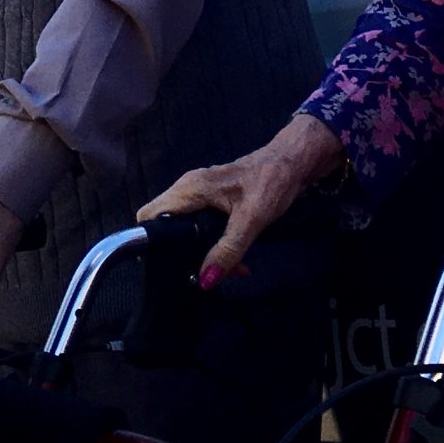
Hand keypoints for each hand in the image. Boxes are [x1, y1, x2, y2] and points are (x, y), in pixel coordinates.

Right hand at [138, 114, 344, 288]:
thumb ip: (228, 250)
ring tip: (228, 271)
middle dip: (183, 255)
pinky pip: (201, 227)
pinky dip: (214, 246)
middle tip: (206, 275)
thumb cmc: (272, 181)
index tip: (168, 267)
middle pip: (167, 228)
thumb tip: (205, 280)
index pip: (150, 215)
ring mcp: (200, 195)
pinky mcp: (213, 201)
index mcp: (191, 189)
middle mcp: (189, 190)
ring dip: (203, 254)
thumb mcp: (252, 219)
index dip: (152, 242)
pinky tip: (234, 262)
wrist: (293, 162)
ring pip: (186, 231)